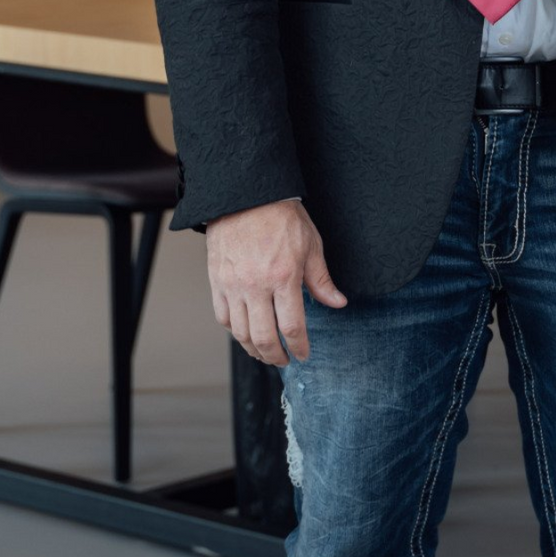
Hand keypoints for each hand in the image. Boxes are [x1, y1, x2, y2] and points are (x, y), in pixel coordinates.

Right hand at [206, 198, 346, 365]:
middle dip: (276, 356)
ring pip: (240, 332)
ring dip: (254, 349)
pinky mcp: (216, 281)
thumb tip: (338, 303)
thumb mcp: (311, 245)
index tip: (303, 354)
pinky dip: (234, 331)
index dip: (299, 346)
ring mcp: (233, 285)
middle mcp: (256, 286)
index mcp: (283, 277)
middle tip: (284, 361)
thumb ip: (321, 280)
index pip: (292, 326)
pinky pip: (222, 317)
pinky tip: (244, 333)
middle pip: (264, 337)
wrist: (245, 195)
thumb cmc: (281, 217)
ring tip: (265, 353)